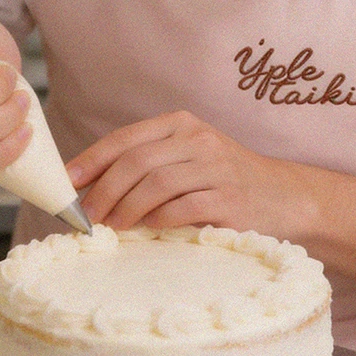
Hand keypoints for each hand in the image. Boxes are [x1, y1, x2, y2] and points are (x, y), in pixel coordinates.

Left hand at [67, 110, 355, 298]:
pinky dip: (158, 220)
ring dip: (125, 207)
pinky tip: (147, 230)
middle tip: (86, 216)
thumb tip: (85, 191)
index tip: (66, 182)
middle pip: (136, 161)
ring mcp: (217, 167)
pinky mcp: (232, 199)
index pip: (125, 139)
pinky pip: (183, 207)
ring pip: (156, 183)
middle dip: (103, 190)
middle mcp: (198, 140)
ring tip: (110, 227)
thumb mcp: (185, 162)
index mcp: (180, 125)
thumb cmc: (223, 183)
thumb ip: (143, 168)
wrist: (289, 199)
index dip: (91, 160)